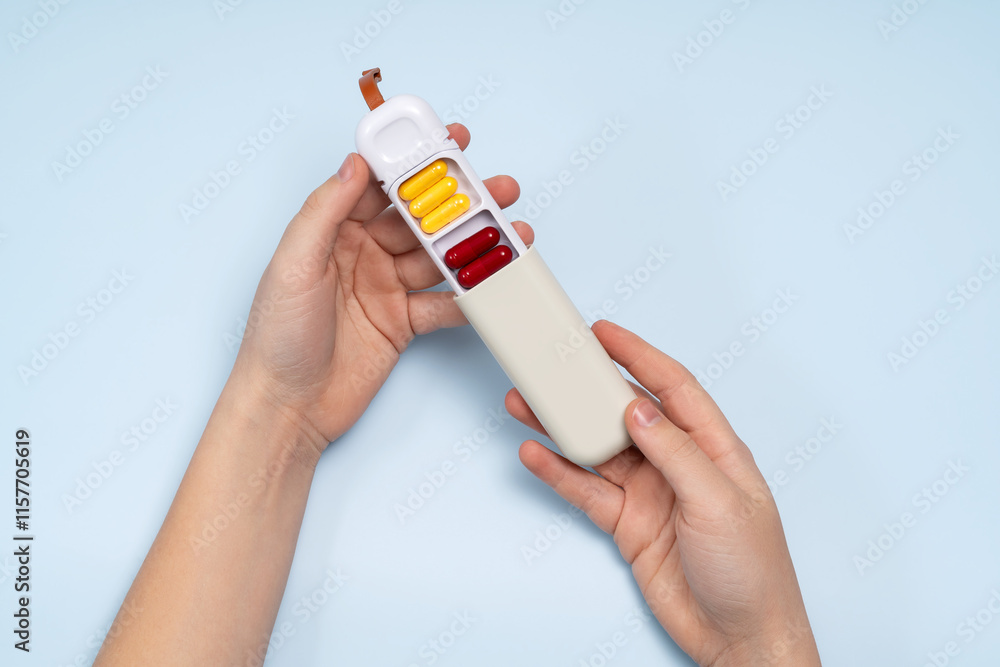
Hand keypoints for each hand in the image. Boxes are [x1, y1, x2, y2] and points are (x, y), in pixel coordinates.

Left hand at [231, 123, 532, 463]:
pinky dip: (470, 297)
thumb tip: (356, 163)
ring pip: (439, 260)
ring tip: (511, 233)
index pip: (381, 186)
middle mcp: (363, 254)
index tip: (450, 140)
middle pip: (421, 220)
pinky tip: (494, 286)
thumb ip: (325, 211)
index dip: (416, 163)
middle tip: (498, 187)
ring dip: (474, 248)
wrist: (287, 408)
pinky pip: (443, 304)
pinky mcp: (403, 324)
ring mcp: (386, 289)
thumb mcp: (294, 265)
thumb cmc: (276, 337)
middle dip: (461, 203)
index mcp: (333, 231)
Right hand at [507, 321, 820, 666]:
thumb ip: (677, 454)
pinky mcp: (627, 522)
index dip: (638, 355)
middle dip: (587, 388)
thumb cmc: (753, 572)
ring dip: (563, 428)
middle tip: (552, 365)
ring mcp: (649, 492)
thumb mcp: (720, 504)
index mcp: (712, 447)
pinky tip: (537, 454)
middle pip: (625, 413)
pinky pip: (586, 490)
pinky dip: (559, 473)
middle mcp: (677, 463)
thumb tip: (639, 409)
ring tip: (527, 404)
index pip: (672, 387)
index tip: (604, 333)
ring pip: (598, 449)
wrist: (739, 636)